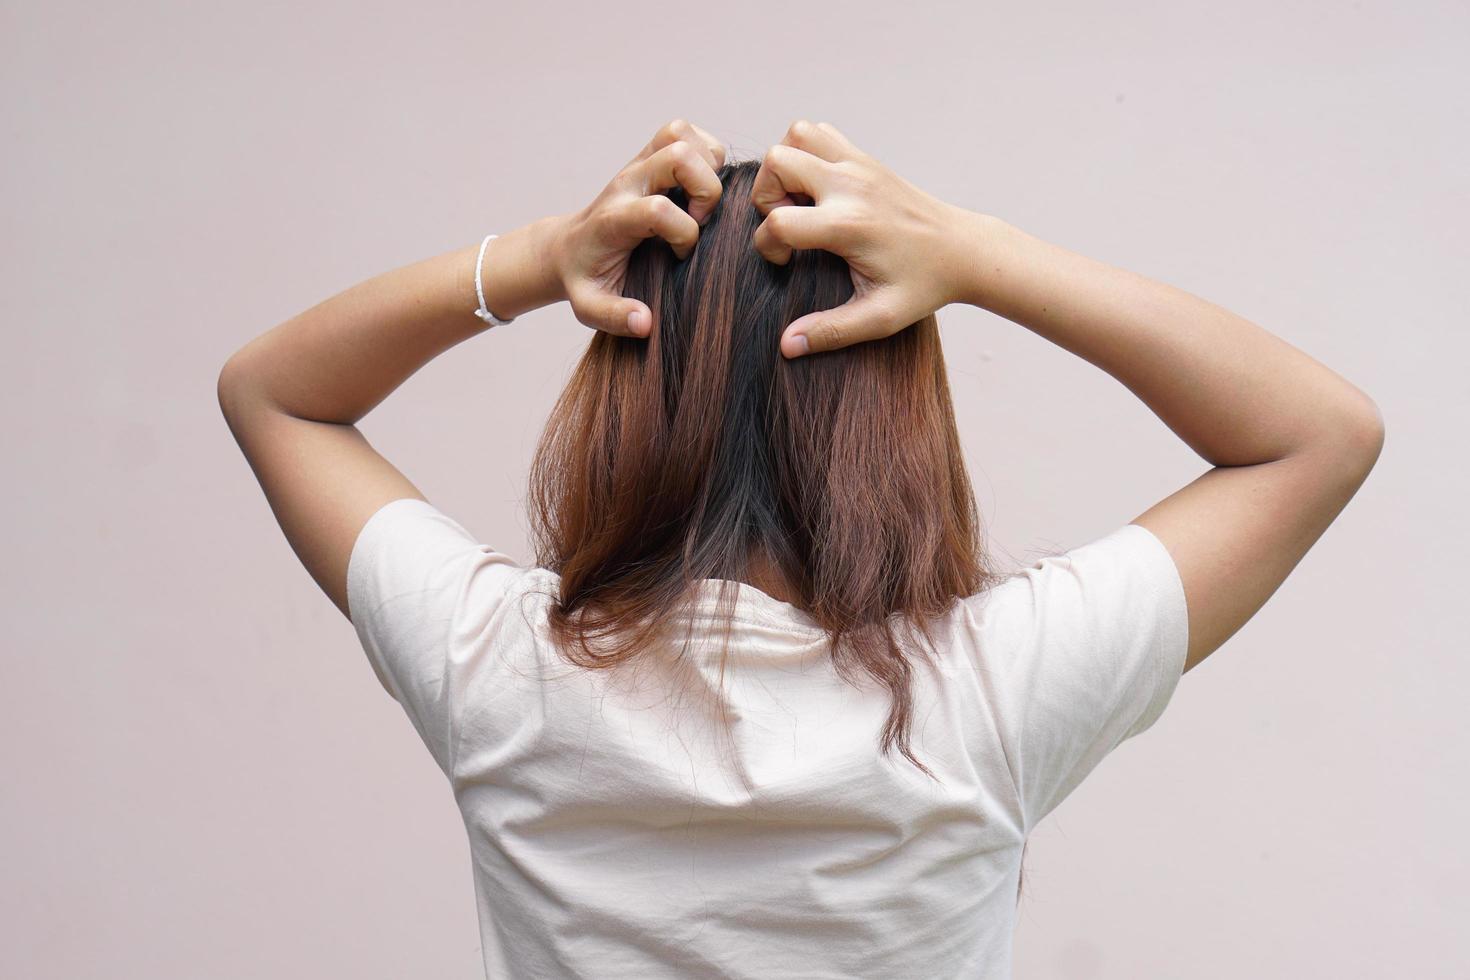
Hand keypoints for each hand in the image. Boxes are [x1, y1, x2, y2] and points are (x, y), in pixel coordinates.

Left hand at [549, 119, 725, 337]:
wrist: (567, 247)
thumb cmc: (586, 278)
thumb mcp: (589, 307)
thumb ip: (615, 316)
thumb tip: (645, 322)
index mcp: (615, 218)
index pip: (658, 209)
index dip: (684, 234)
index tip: (679, 257)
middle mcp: (627, 182)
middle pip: (678, 156)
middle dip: (706, 190)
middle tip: (700, 220)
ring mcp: (638, 163)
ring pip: (683, 134)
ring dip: (707, 166)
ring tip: (700, 201)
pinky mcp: (650, 155)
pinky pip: (685, 131)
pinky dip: (705, 153)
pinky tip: (698, 189)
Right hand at [751, 120, 979, 356]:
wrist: (964, 250)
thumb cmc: (924, 286)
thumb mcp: (879, 317)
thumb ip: (831, 332)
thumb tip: (786, 346)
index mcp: (850, 225)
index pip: (779, 221)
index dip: (767, 245)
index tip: (787, 262)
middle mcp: (851, 186)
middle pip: (777, 162)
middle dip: (765, 195)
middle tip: (787, 225)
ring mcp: (859, 165)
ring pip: (795, 135)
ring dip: (783, 167)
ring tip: (797, 202)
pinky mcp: (866, 159)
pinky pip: (819, 133)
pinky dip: (804, 152)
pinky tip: (816, 189)